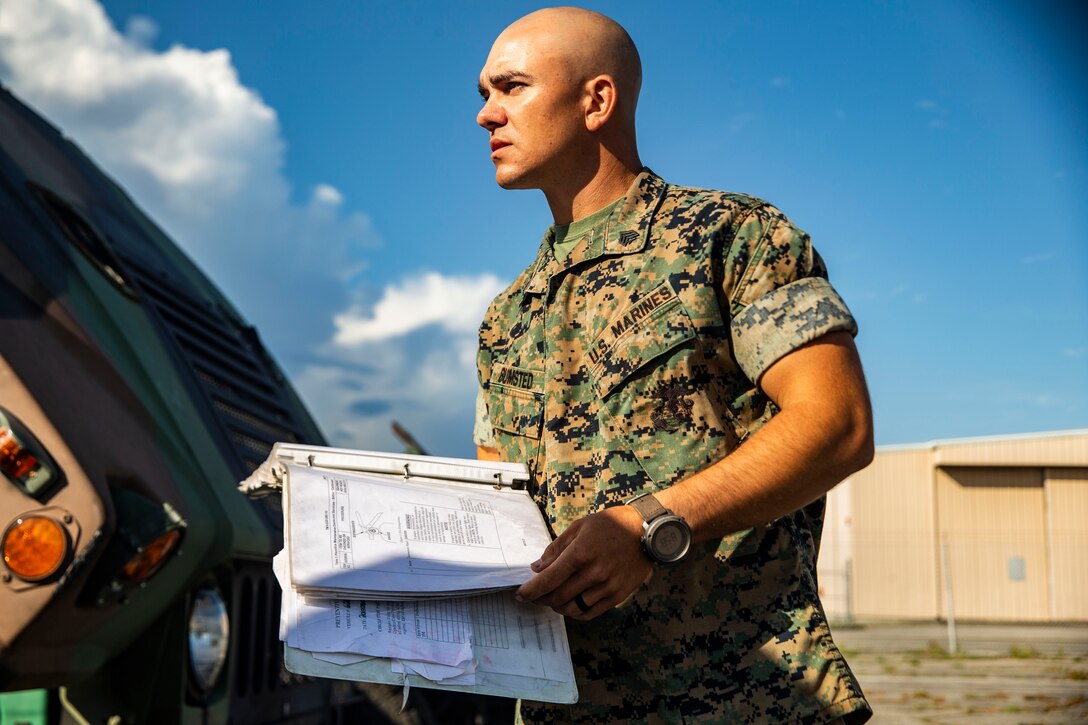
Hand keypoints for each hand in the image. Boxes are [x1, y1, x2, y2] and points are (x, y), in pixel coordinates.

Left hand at [515, 504, 651, 620]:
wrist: (646, 532)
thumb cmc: (610, 525)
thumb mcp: (580, 527)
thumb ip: (556, 549)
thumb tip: (537, 568)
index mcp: (581, 553)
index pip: (549, 579)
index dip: (531, 590)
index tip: (520, 594)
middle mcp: (594, 573)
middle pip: (558, 596)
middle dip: (541, 598)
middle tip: (533, 596)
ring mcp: (607, 587)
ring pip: (573, 608)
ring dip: (557, 606)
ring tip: (551, 599)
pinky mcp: (617, 596)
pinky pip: (590, 613)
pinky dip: (575, 612)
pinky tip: (569, 604)